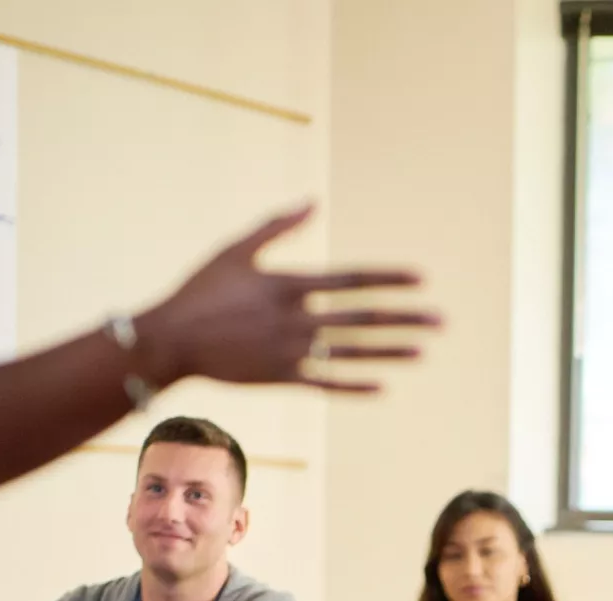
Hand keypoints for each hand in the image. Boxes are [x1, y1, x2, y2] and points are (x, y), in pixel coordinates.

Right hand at [136, 205, 439, 393]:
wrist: (170, 339)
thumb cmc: (200, 290)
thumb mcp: (237, 249)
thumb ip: (277, 226)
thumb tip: (313, 202)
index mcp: (289, 284)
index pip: (352, 280)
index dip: (389, 279)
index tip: (422, 280)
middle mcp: (296, 318)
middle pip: (362, 318)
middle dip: (406, 319)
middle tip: (442, 321)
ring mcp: (290, 351)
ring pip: (352, 352)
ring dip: (391, 352)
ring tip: (424, 351)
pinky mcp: (280, 377)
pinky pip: (325, 383)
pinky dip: (354, 385)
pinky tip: (383, 386)